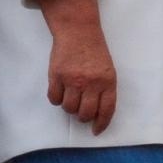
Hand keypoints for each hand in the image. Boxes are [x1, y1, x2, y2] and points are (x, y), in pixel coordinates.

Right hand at [35, 0, 117, 134]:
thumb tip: (97, 113)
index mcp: (108, 81)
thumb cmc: (95, 52)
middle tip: (81, 112)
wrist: (79, 32)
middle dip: (83, 117)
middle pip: (85, 113)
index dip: (101, 123)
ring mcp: (73, 80)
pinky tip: (60, 91)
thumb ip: (104, 89)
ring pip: (69, 108)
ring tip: (71, 97)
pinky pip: (54, 99)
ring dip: (70, 108)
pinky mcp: (56, 76)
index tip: (96, 130)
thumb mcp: (107, 70)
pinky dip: (56, 99)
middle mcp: (91, 82)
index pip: (107, 109)